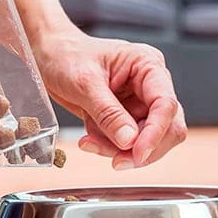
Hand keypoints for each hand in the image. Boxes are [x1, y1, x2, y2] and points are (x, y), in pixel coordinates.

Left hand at [33, 29, 185, 168]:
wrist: (49, 56)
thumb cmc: (66, 56)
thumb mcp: (85, 83)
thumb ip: (108, 113)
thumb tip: (129, 140)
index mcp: (148, 66)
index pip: (166, 103)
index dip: (156, 132)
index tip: (139, 154)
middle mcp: (150, 85)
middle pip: (168, 126)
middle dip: (142, 147)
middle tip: (117, 161)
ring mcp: (140, 103)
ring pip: (148, 140)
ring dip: (120, 149)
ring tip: (90, 142)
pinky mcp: (127, 117)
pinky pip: (128, 143)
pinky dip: (109, 147)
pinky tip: (89, 139)